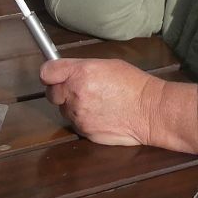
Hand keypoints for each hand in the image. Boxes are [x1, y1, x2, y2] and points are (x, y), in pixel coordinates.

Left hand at [41, 59, 167, 147]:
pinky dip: (84, 120)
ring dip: (74, 107)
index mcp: (80, 73)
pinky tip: (102, 115)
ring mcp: (78, 115)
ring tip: (97, 104)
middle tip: (78, 91)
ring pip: (64, 111)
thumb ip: (81, 69)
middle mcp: (75, 94)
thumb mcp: (107, 65)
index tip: (53, 75)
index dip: (50, 74)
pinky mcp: (85, 132)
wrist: (150, 111)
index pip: (47, 72)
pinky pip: (76, 124)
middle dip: (61, 92)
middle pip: (51, 94)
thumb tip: (66, 72)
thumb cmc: (134, 85)